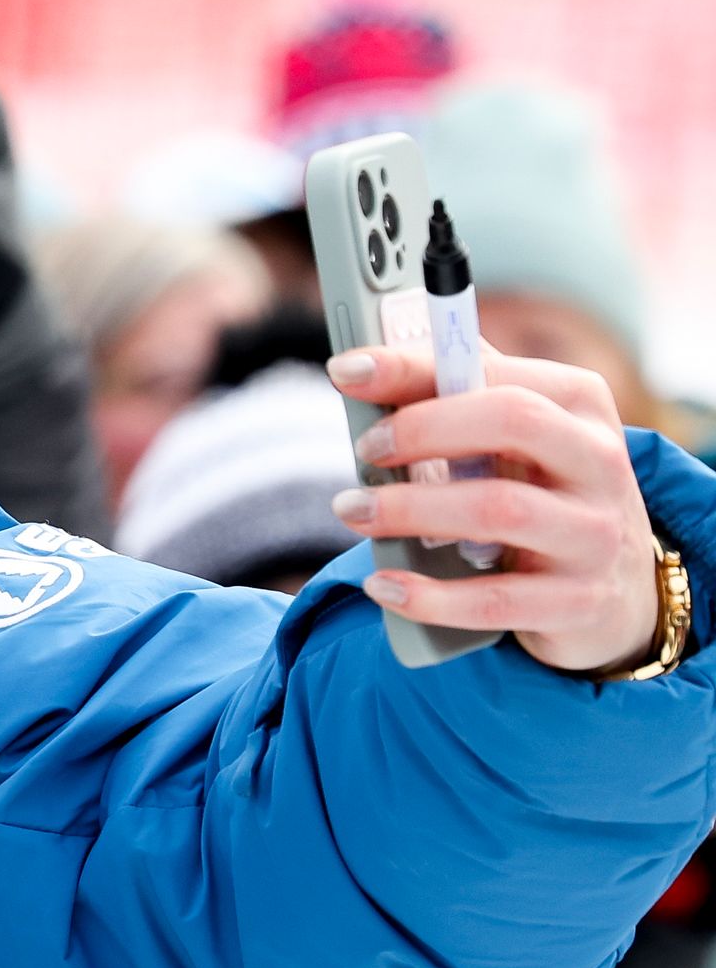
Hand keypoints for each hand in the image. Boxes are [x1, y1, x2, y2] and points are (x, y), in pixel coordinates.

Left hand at [330, 342, 665, 673]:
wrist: (620, 589)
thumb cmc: (544, 490)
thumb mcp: (520, 435)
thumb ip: (460, 394)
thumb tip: (367, 366)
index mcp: (580, 406)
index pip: (498, 373)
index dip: (416, 370)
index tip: (347, 372)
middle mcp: (601, 462)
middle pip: (513, 421)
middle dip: (422, 429)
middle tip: (364, 450)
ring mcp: (595, 534)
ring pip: (500, 509)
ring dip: (410, 509)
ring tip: (352, 511)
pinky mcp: (579, 601)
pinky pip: (495, 599)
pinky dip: (429, 595)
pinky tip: (382, 586)